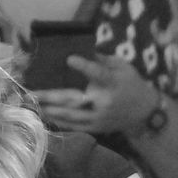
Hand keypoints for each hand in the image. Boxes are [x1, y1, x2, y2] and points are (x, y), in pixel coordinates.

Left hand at [30, 55, 155, 134]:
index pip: (98, 73)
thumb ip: (101, 60)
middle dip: (51, 96)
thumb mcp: (122, 67)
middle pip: (74, 98)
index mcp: (113, 83)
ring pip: (70, 114)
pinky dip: (58, 121)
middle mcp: (104, 101)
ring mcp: (99, 117)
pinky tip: (45, 115)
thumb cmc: (132, 84)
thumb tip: (77, 50)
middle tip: (31, 92)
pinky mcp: (96, 128)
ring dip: (50, 109)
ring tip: (33, 104)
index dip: (85, 66)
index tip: (69, 59)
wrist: (145, 113)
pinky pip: (74, 126)